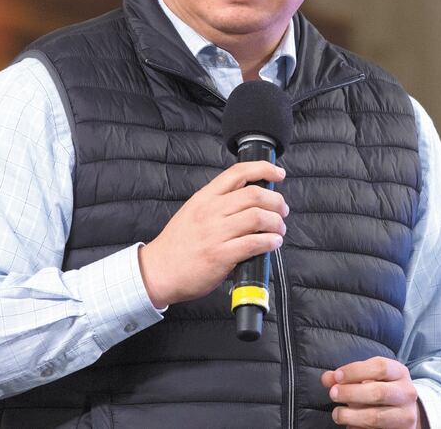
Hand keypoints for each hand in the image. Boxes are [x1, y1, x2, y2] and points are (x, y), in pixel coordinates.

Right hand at [138, 161, 287, 306]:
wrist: (158, 271)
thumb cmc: (178, 244)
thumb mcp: (193, 211)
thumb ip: (218, 202)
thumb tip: (252, 198)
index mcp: (205, 198)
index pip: (238, 173)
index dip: (263, 169)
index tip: (278, 174)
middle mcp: (210, 211)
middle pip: (254, 195)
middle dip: (276, 201)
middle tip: (282, 210)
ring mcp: (215, 233)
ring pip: (257, 218)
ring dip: (276, 223)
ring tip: (279, 230)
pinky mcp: (220, 256)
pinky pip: (253, 243)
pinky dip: (270, 242)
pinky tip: (273, 243)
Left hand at [321, 356, 424, 428]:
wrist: (405, 410)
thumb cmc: (382, 387)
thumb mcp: (369, 376)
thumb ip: (348, 376)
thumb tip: (327, 378)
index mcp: (399, 373)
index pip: (380, 367)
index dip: (356, 371)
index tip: (337, 376)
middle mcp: (406, 393)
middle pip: (378, 392)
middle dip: (351, 393)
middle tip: (333, 394)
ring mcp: (406, 415)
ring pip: (377, 417)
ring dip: (352, 416)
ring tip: (337, 413)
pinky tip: (350, 425)